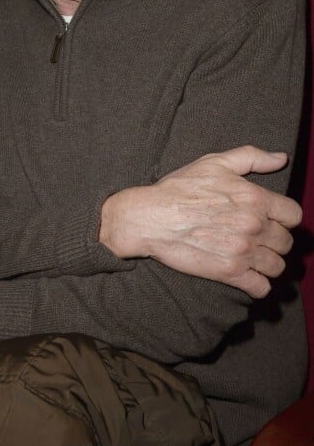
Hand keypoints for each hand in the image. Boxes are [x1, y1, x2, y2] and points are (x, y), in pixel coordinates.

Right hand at [99, 146, 301, 297]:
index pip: (294, 215)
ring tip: (255, 259)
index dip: (284, 217)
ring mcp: (243, 251)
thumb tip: (281, 158)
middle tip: (260, 240)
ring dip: (269, 264)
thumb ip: (252, 157)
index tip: (272, 220)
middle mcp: (253, 225)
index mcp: (255, 198)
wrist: (150, 217)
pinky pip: (261, 288)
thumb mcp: (215, 163)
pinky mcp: (229, 273)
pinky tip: (249, 278)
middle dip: (275, 241)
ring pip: (277, 266)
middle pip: (286, 242)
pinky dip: (259, 286)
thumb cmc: (180, 188)